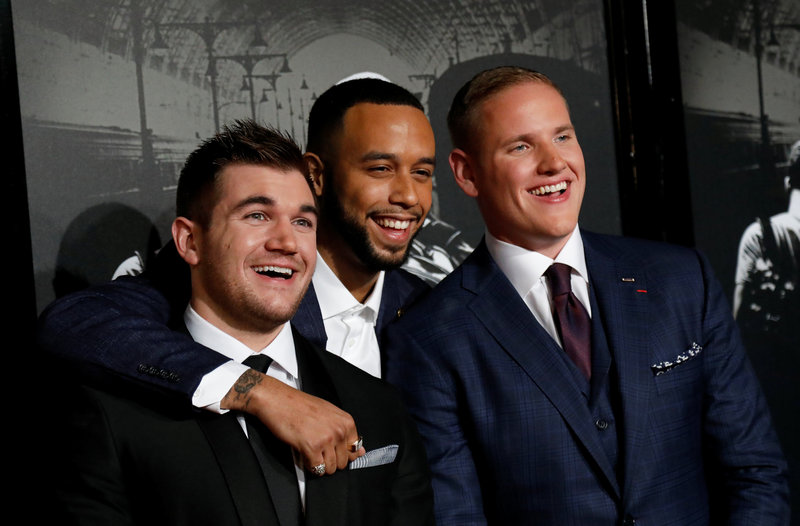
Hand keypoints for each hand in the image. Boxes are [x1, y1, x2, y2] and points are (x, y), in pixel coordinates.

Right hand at [221, 370, 364, 473]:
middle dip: (329, 460)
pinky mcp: (311, 448)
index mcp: (346, 421)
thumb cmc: (300, 405)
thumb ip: (345, 433)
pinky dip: (309, 466)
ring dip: (319, 465)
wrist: (278, 399)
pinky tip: (303, 454)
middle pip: (343, 463)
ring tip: (309, 451)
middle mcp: (339, 430)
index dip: (341, 453)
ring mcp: (326, 439)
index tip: (332, 450)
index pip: (354, 450)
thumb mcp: (329, 414)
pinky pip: (316, 469)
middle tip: (317, 449)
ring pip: (330, 469)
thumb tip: (359, 451)